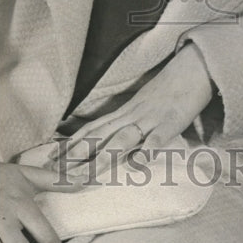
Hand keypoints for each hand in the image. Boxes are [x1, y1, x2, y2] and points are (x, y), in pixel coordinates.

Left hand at [58, 44, 214, 179]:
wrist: (193, 68)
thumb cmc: (168, 90)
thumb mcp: (142, 105)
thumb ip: (126, 121)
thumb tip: (109, 139)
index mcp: (124, 112)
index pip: (91, 129)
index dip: (70, 144)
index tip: (50, 159)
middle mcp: (132, 115)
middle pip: (100, 136)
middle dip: (77, 155)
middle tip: (57, 172)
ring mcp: (151, 119)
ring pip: (123, 138)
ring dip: (104, 157)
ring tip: (87, 175)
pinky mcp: (172, 122)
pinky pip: (158, 138)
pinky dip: (147, 150)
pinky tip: (137, 164)